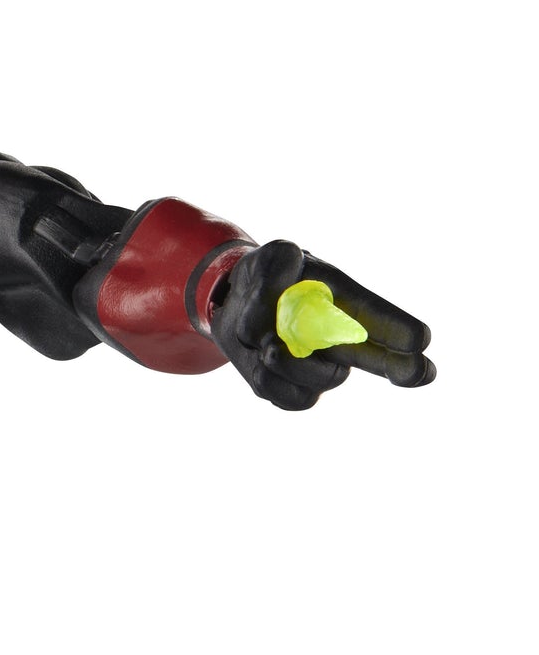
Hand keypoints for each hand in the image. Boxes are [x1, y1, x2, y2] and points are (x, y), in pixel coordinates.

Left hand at [212, 240, 434, 410]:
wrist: (235, 304)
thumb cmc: (267, 276)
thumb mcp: (273, 256)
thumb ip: (277, 264)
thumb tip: (276, 296)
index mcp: (347, 303)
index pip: (379, 317)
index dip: (399, 329)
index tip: (418, 339)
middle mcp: (341, 340)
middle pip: (382, 360)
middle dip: (402, 366)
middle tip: (419, 371)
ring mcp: (320, 368)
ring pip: (325, 380)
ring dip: (294, 363)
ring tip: (268, 344)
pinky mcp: (290, 389)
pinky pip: (289, 397)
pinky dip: (269, 378)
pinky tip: (259, 360)